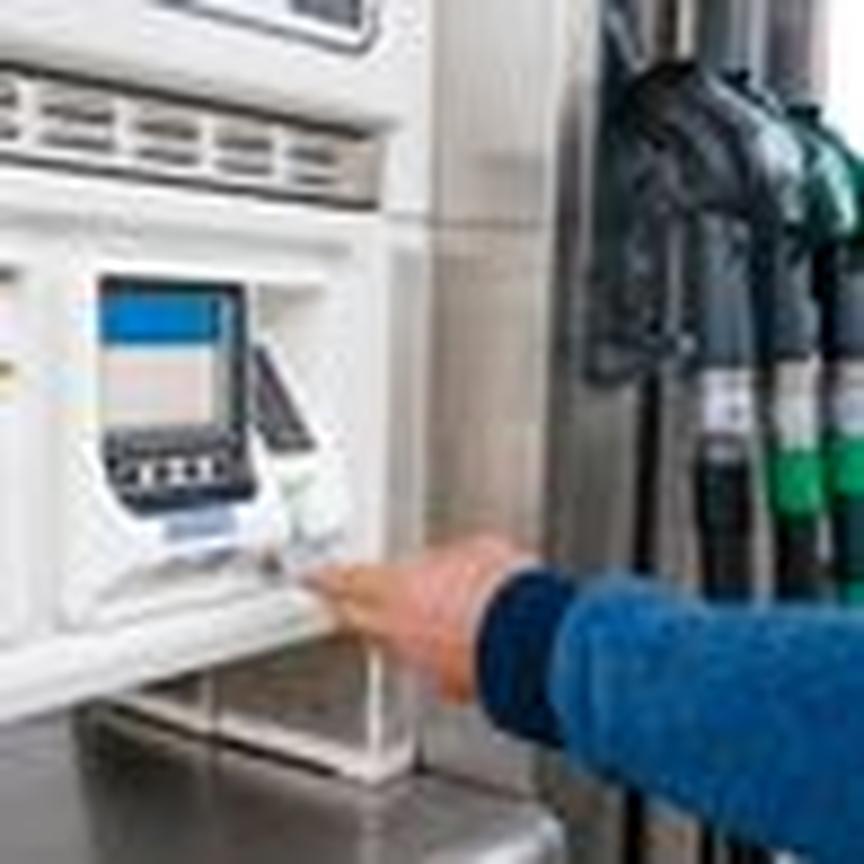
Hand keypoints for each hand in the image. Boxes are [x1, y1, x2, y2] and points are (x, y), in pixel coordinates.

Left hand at [309, 535, 533, 701]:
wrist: (534, 642)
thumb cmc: (506, 592)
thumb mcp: (478, 550)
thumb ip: (450, 558)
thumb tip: (456, 560)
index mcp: (398, 588)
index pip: (346, 580)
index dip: (325, 578)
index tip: (311, 577)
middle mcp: (400, 630)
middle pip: (357, 620)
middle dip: (347, 610)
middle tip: (339, 603)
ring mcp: (421, 663)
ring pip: (394, 646)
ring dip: (398, 633)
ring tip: (418, 620)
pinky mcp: (450, 687)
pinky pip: (431, 669)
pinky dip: (437, 658)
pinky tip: (456, 648)